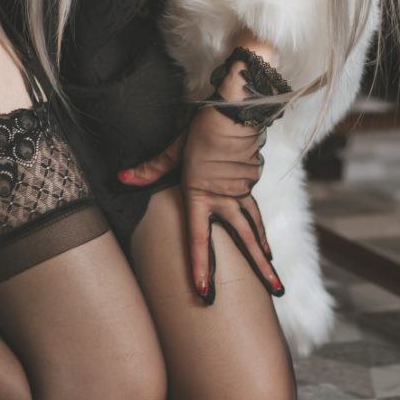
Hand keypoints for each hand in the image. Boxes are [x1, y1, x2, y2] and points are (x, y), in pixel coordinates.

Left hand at [117, 110, 281, 305]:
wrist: (235, 109)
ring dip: (264, 250)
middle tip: (276, 290)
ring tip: (272, 272)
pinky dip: (258, 224)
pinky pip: (253, 206)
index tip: (204, 291)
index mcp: (201, 194)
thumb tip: (122, 177)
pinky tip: (260, 233)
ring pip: (255, 226)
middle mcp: (225, 198)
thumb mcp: (175, 149)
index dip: (200, 266)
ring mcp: (242, 190)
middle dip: (261, 267)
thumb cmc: (202, 128)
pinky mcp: (251, 179)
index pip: (199, 239)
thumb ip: (152, 168)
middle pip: (245, 239)